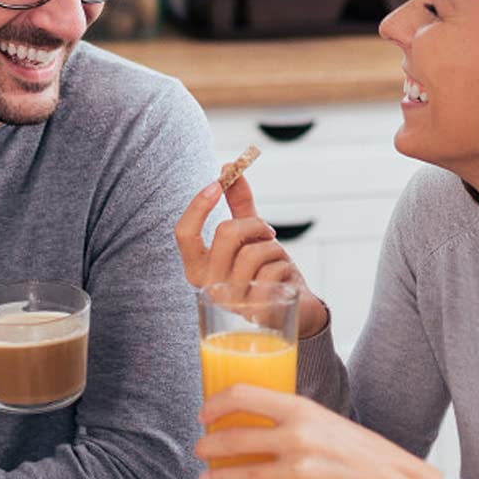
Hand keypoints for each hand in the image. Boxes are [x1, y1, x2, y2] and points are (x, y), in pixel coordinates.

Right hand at [175, 174, 328, 339]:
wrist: (295, 311)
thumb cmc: (266, 272)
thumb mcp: (250, 237)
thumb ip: (238, 205)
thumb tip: (228, 166)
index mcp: (198, 268)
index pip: (183, 233)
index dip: (199, 204)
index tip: (218, 182)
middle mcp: (209, 287)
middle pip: (225, 233)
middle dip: (254, 224)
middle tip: (266, 233)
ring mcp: (232, 303)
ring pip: (253, 252)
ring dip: (274, 248)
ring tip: (276, 260)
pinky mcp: (257, 312)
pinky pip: (273, 271)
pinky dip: (285, 267)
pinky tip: (284, 281)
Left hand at [196, 384, 441, 478]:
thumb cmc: (369, 454)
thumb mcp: (329, 421)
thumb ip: (294, 418)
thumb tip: (257, 418)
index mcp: (304, 410)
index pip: (244, 396)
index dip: (216, 404)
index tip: (205, 413)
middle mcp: (298, 439)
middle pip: (234, 437)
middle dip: (209, 444)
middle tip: (202, 446)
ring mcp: (298, 473)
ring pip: (241, 474)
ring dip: (218, 474)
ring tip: (208, 474)